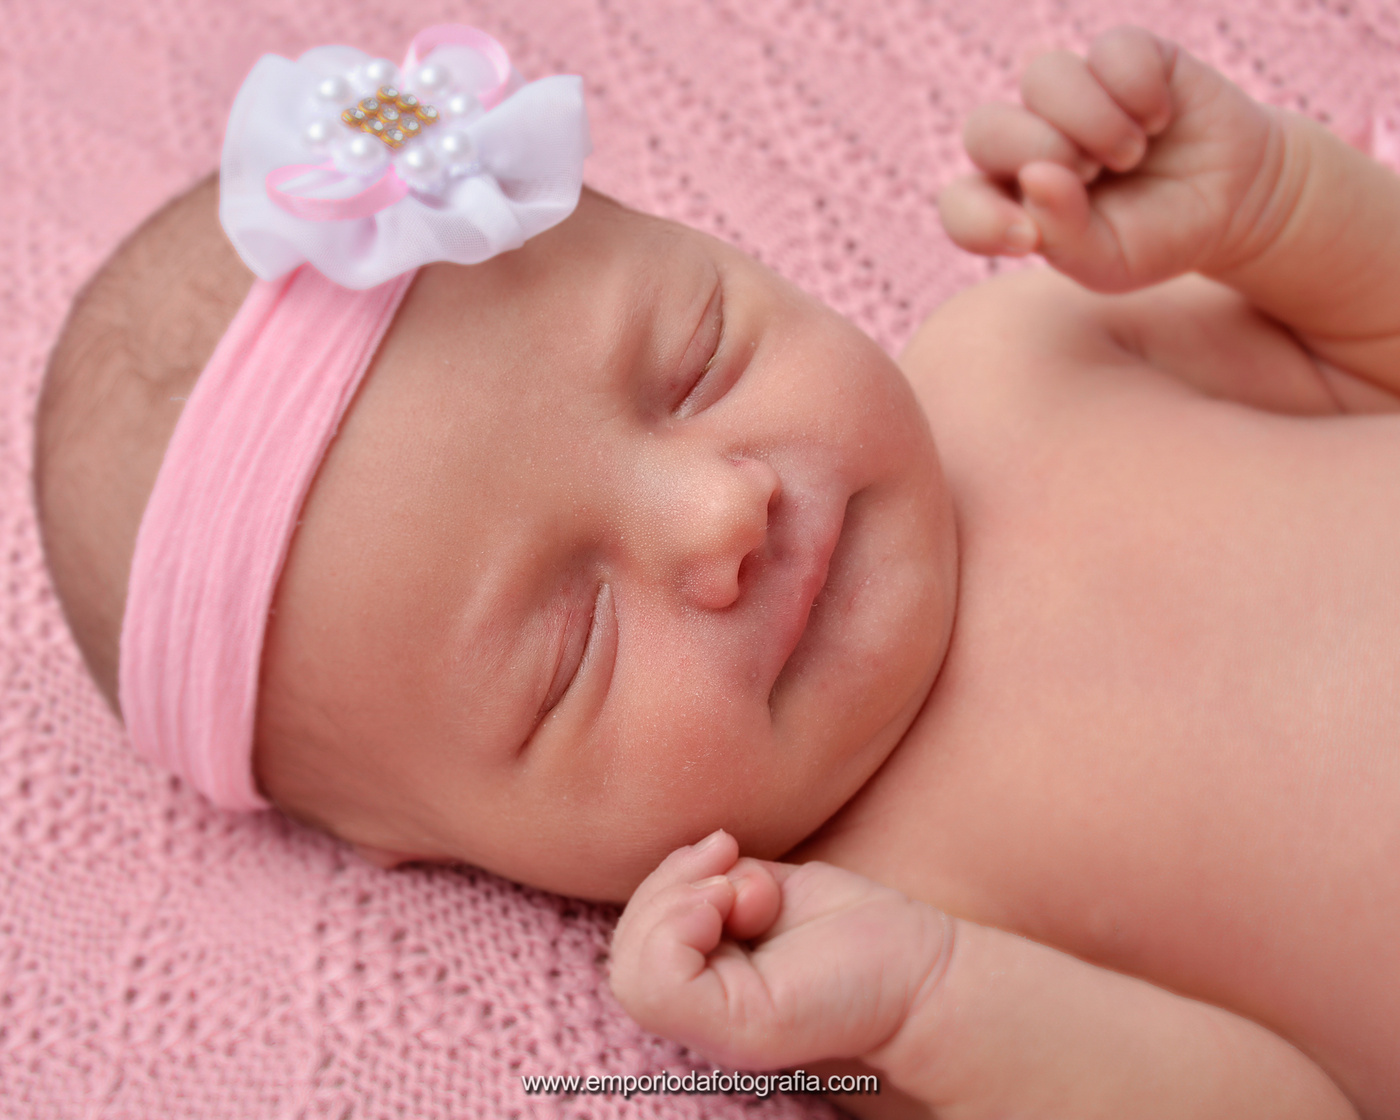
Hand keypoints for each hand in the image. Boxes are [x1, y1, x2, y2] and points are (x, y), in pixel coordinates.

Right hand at [609, 830, 949, 1069]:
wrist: (919, 967)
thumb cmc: (850, 930)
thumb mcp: (760, 888)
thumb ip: (711, 884)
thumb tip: (696, 858)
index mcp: (704, 982)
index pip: (634, 939)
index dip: (663, 880)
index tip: (724, 849)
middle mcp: (702, 1014)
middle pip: (624, 949)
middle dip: (668, 884)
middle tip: (731, 871)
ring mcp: (713, 1027)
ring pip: (630, 967)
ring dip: (677, 902)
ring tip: (738, 893)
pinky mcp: (734, 1028)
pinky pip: (656, 980)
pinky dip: (681, 923)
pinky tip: (735, 907)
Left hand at [940, 26, 1285, 290]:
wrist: (1233, 202)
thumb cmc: (1157, 237)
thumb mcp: (1110, 261)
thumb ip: (1063, 236)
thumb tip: (1036, 178)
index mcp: (1009, 201)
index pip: (960, 205)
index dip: (981, 221)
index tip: (1027, 241)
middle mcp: (1027, 141)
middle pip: (984, 127)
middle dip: (1041, 154)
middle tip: (1095, 176)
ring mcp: (1069, 93)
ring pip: (1042, 74)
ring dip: (1092, 121)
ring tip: (1130, 152)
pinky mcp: (1121, 55)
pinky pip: (1109, 50)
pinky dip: (1140, 90)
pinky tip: (1160, 118)